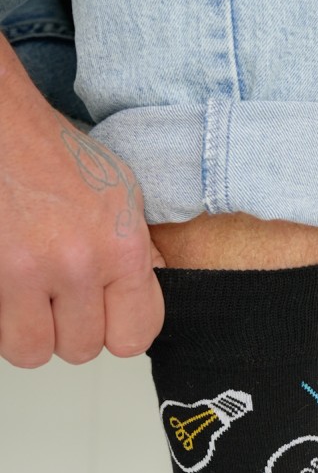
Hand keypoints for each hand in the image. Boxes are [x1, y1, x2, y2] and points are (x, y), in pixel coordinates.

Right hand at [0, 43, 164, 366]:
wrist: (0, 121)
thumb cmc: (51, 151)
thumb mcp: (120, 193)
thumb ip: (138, 248)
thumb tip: (148, 289)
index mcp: (122, 247)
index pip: (135, 336)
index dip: (116, 331)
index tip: (103, 316)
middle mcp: (78, 263)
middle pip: (81, 349)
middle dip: (67, 330)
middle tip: (56, 297)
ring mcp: (26, 270)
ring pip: (33, 350)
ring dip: (28, 331)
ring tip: (27, 296)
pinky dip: (0, 317)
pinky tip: (5, 287)